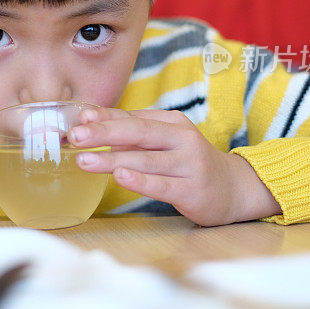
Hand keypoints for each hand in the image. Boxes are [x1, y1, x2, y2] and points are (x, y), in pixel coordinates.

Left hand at [67, 108, 279, 225]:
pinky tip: (120, 178)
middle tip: (75, 136)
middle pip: (138, 133)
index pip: (133, 118)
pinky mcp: (192, 190)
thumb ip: (132, 135)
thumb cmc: (188, 163)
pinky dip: (140, 181)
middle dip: (103, 133)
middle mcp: (182, 139)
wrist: (234, 188)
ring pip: (145, 160)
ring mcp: (189, 165)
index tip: (78, 119)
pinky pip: (162, 185)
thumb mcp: (164, 142)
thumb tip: (91, 127)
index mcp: (172, 123)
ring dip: (112, 159)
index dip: (105, 118)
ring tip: (84, 160)